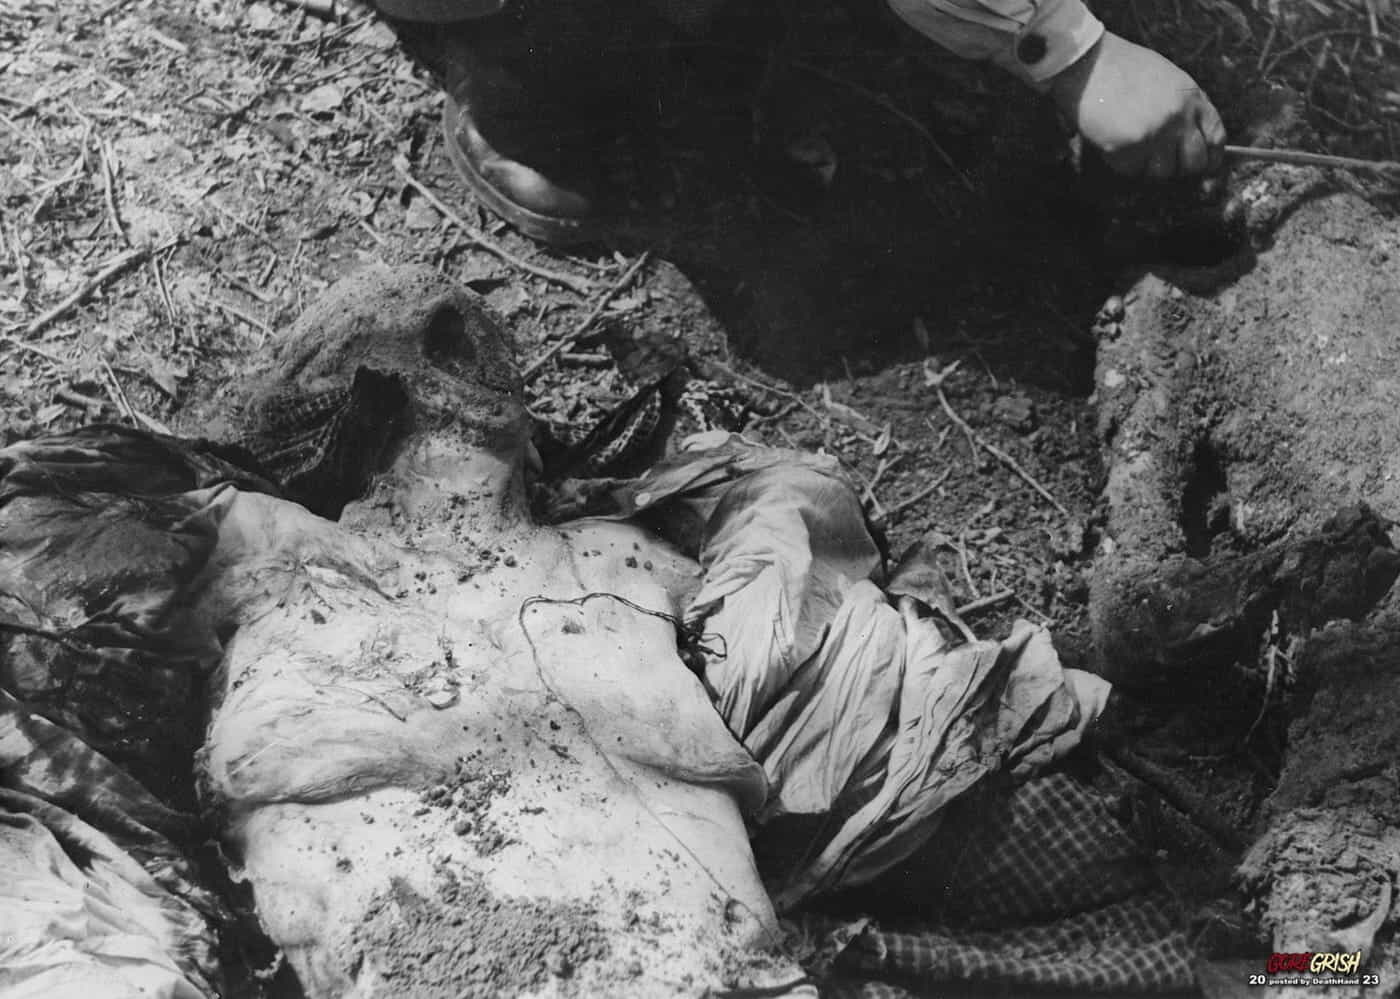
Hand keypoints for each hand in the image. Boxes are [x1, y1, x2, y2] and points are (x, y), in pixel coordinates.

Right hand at [1049, 31, 1225, 178]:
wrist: (1089, 64)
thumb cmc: (1124, 69)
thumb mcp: (1168, 80)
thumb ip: (1184, 107)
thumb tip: (1192, 140)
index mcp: (1191, 98)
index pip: (1216, 137)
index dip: (1211, 158)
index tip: (1203, 168)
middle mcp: (1178, 118)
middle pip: (1193, 163)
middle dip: (1179, 168)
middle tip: (1161, 163)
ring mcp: (1154, 134)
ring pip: (1162, 173)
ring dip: (1147, 167)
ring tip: (1132, 148)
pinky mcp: (1128, 148)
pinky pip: (1132, 171)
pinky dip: (1122, 164)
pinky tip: (1113, 142)